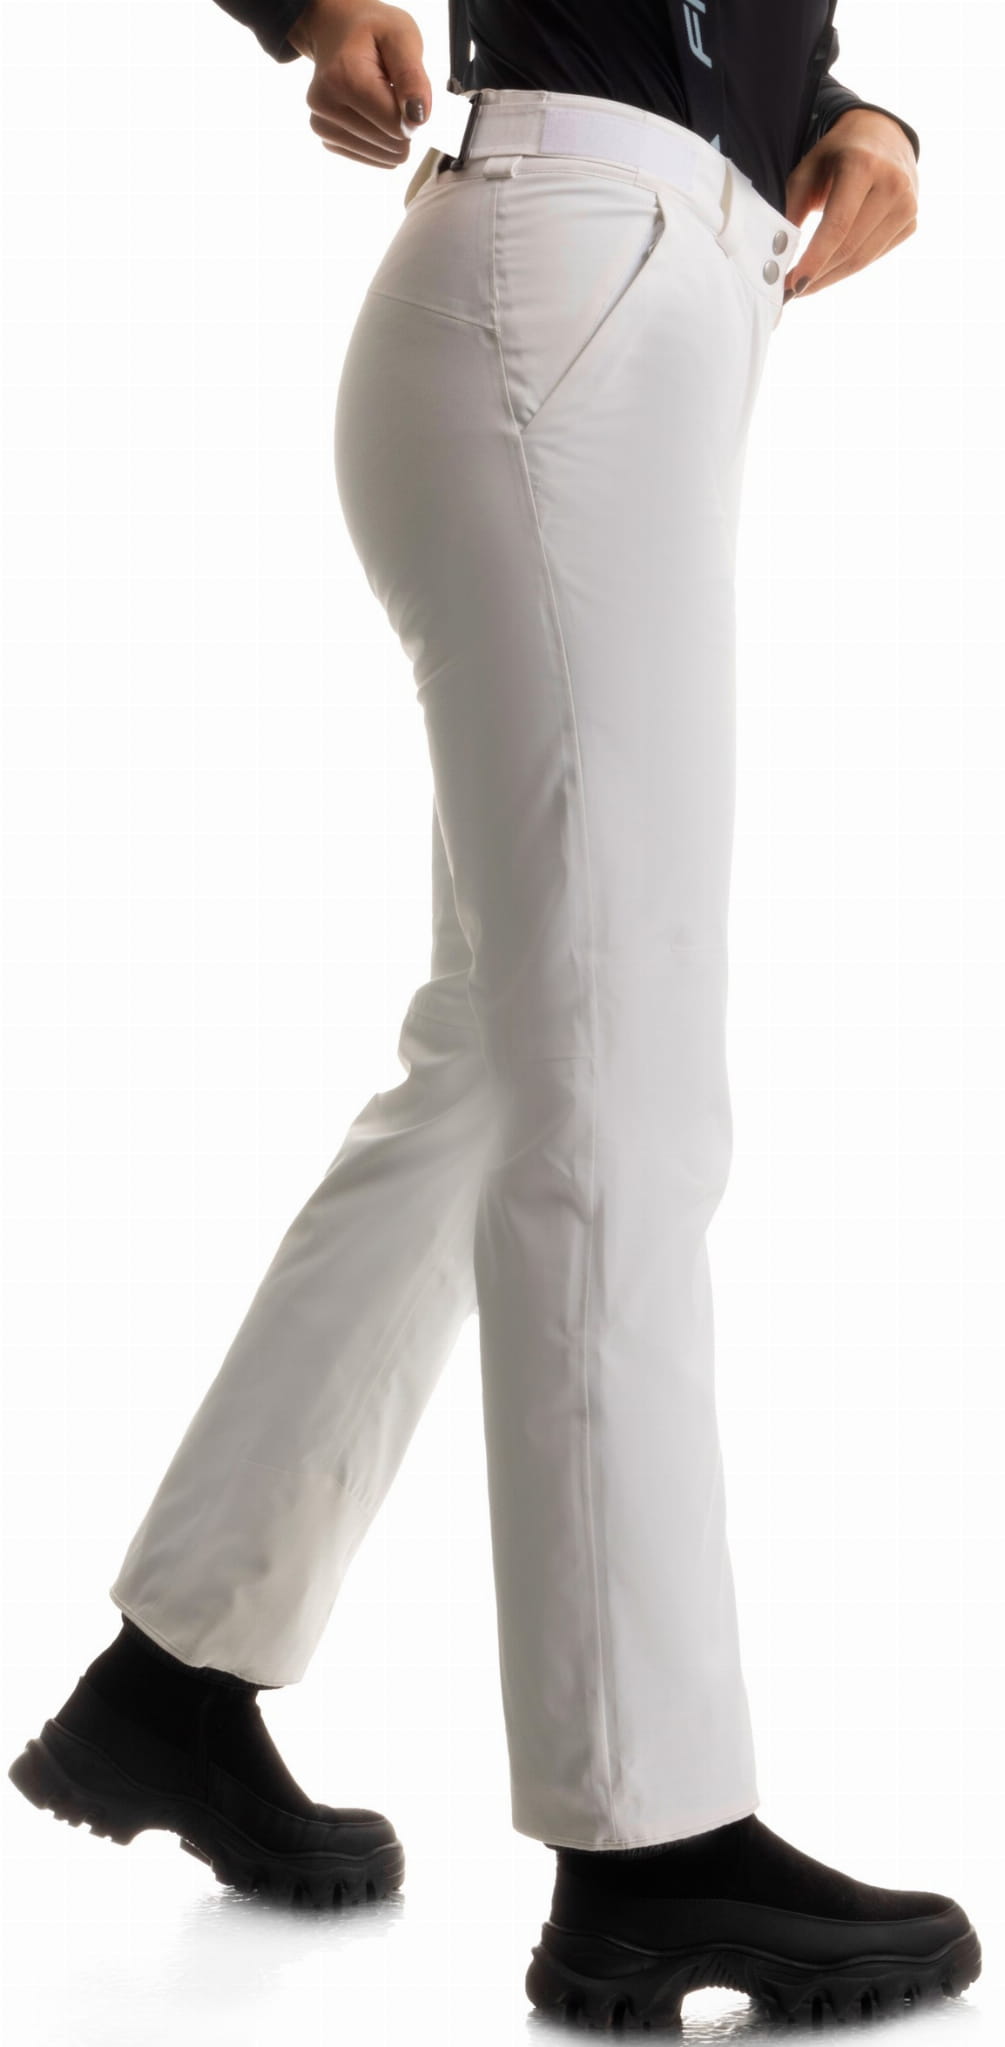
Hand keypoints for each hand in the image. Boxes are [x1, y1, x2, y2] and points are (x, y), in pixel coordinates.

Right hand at [286, 0, 431, 166]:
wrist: (337, 32)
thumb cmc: (371, 31)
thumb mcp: (401, 36)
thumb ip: (412, 77)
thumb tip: (418, 119)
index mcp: (343, 79)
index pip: (397, 126)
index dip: (414, 110)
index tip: (405, 87)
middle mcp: (325, 107)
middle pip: (392, 145)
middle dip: (403, 121)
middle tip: (391, 89)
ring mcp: (323, 127)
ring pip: (386, 157)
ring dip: (392, 132)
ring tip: (379, 98)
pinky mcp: (328, 141)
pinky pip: (374, 158)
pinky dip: (381, 140)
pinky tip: (371, 113)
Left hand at [781, 106, 918, 300]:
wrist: (883, 137)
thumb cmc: (839, 154)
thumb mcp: (808, 169)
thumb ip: (792, 207)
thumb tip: (778, 253)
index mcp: (864, 165)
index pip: (838, 226)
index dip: (814, 260)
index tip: (792, 285)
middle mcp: (893, 185)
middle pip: (850, 248)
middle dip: (817, 275)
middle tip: (790, 292)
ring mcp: (907, 205)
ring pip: (863, 259)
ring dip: (830, 278)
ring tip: (805, 286)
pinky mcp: (911, 222)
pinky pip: (874, 256)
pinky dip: (848, 268)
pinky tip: (829, 270)